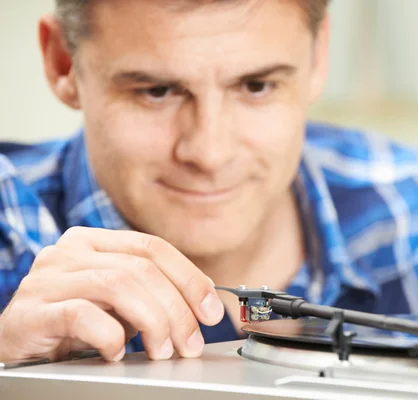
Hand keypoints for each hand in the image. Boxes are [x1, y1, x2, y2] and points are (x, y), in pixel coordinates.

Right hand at [0, 227, 223, 362]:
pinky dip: (111, 336)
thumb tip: (202, 307)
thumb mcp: (117, 302)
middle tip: (190, 342)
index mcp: (94, 241)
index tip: (212, 310)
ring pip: (118, 285)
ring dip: (152, 322)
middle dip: (177, 308)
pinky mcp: (30, 311)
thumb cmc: (70, 323)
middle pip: (141, 267)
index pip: (153, 247)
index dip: (189, 278)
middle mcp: (69, 250)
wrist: (14, 346)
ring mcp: (47, 278)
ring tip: (162, 350)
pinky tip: (117, 352)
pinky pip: (83, 315)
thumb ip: (151, 295)